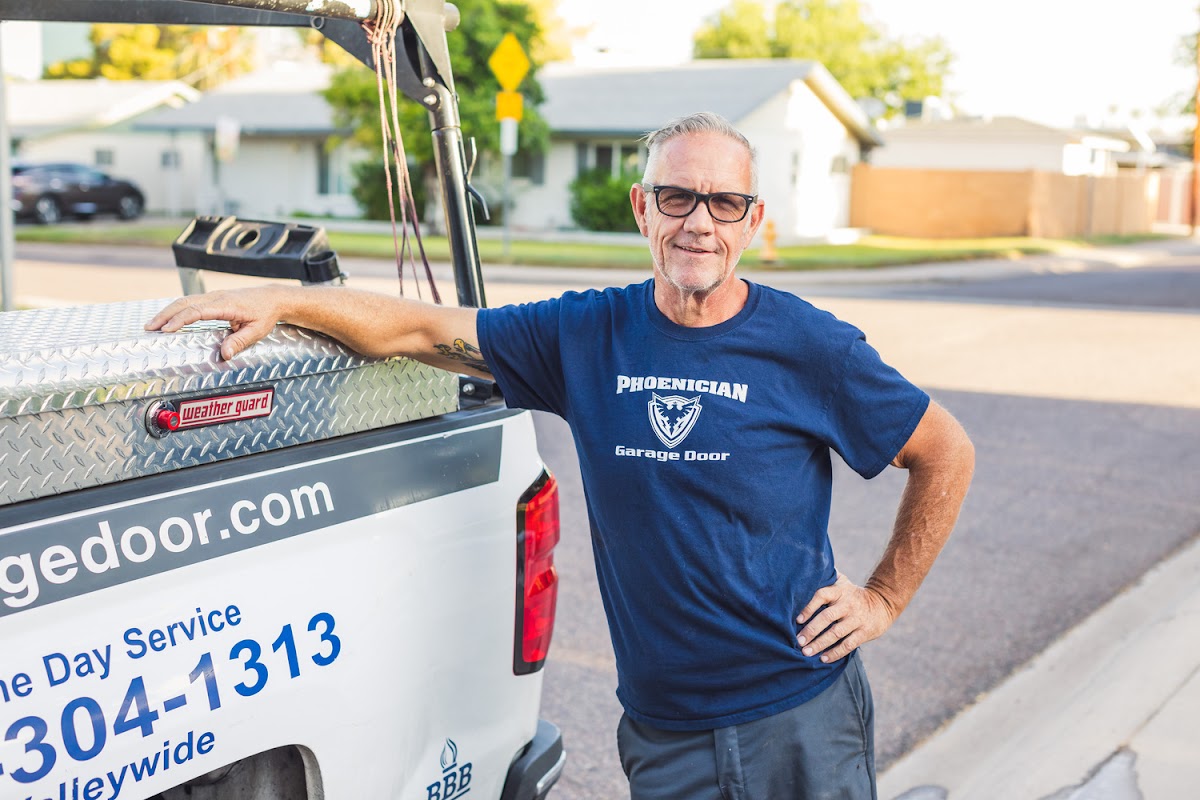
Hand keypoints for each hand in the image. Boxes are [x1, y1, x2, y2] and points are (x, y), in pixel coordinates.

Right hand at [146, 288, 287, 360]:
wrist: (272, 298)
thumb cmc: (265, 314)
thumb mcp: (257, 330)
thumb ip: (240, 341)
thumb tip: (224, 354)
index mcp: (226, 304)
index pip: (197, 311)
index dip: (180, 319)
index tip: (166, 329)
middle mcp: (216, 297)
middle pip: (184, 303)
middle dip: (165, 315)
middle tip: (149, 328)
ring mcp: (213, 296)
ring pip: (184, 301)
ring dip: (167, 312)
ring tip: (151, 325)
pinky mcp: (212, 298)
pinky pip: (190, 302)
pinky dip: (175, 310)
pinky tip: (166, 319)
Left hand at [795, 572, 894, 662]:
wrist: (883, 603)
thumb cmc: (853, 595)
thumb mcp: (843, 582)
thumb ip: (827, 579)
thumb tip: (806, 570)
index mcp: (839, 591)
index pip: (821, 596)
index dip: (809, 607)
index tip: (797, 620)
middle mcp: (847, 604)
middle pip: (827, 617)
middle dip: (811, 630)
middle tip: (799, 641)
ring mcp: (857, 619)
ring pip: (836, 633)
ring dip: (820, 644)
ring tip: (806, 652)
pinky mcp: (865, 632)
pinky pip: (848, 644)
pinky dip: (835, 653)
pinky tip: (823, 658)